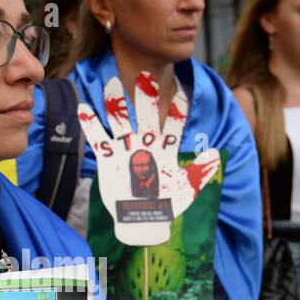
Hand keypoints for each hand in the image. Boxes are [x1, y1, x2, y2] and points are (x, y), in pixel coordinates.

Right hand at [78, 71, 220, 245]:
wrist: (144, 221)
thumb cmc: (168, 205)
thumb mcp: (188, 189)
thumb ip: (200, 171)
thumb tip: (215, 153)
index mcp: (165, 148)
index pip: (173, 123)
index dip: (177, 108)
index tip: (180, 91)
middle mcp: (146, 144)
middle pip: (146, 116)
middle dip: (146, 98)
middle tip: (145, 78)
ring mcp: (126, 150)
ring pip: (120, 122)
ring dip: (115, 104)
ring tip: (111, 84)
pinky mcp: (109, 160)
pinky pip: (98, 140)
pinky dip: (91, 125)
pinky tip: (84, 108)